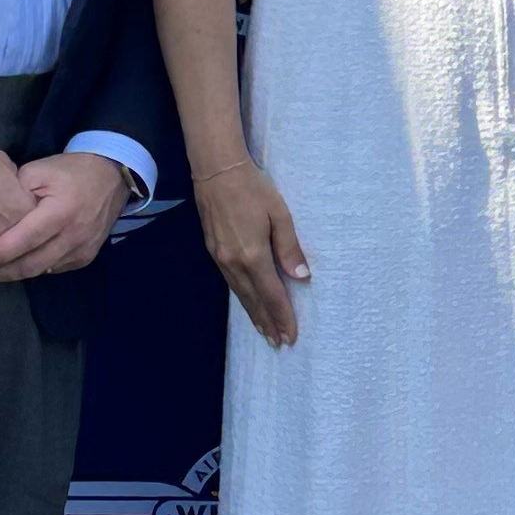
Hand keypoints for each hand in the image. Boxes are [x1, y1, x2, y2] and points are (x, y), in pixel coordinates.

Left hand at [0, 151, 131, 283]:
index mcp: (61, 211)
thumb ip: (15, 191)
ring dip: (16, 274)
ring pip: (42, 271)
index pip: (26, 238)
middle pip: (33, 263)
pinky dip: (35, 269)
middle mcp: (74, 235)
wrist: (110, 177)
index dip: (2, 252)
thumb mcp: (39, 170)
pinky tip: (19, 265)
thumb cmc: (70, 171)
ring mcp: (83, 249)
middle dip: (2, 272)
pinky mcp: (86, 256)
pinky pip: (55, 269)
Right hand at [198, 157, 311, 347]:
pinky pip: (231, 284)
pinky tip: (249, 303)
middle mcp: (234, 263)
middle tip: (280, 342)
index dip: (282, 317)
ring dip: (254, 315)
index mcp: (253, 255)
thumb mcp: (279, 214)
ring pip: (241, 295)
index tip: (291, 336)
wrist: (216, 171)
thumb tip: (301, 277)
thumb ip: (289, 247)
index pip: (271, 295)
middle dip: (268, 323)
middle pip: (254, 301)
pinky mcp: (214, 252)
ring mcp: (220, 259)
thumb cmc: (253, 188)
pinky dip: (243, 299)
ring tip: (266, 332)